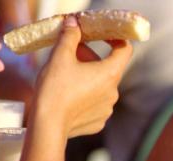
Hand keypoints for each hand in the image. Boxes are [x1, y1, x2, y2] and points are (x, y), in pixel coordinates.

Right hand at [31, 16, 132, 137]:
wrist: (48, 125)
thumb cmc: (55, 89)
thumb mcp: (60, 56)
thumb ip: (70, 36)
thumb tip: (73, 23)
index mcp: (110, 74)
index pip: (125, 50)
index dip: (116, 39)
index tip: (103, 36)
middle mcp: (114, 92)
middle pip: (108, 68)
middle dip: (91, 59)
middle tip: (70, 56)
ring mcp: (108, 109)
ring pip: (101, 86)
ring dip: (88, 78)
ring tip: (67, 78)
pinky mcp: (99, 121)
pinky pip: (95, 104)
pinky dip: (85, 97)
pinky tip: (69, 98)